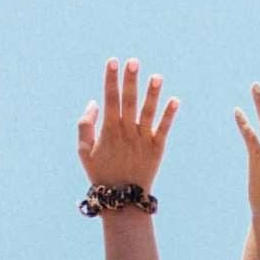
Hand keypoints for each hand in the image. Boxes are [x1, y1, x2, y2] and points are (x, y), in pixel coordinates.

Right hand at [77, 58, 179, 187]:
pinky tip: (175, 100)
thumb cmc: (100, 171)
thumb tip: (93, 102)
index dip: (111, 80)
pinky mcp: (157, 148)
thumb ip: (85, 125)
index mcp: (108, 131)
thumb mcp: (84, 151)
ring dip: (152, 94)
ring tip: (157, 77)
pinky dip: (169, 116)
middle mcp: (126, 132)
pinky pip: (164, 129)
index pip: (109, 99)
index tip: (113, 61)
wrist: (121, 198)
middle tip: (133, 62)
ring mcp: (142, 140)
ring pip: (148, 113)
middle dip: (130, 81)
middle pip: (128, 102)